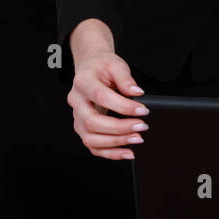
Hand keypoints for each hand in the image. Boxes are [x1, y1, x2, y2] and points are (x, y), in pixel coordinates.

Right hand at [66, 19, 147, 159]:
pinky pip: (93, 147)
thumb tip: (136, 93)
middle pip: (93, 122)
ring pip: (90, 138)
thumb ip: (126, 79)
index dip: (123, 106)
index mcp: (83, 82)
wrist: (90, 69)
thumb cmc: (102, 67)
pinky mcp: (83, 128)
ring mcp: (77, 117)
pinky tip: (127, 151)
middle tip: (141, 126)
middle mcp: (76, 101)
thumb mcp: (116, 65)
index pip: (102, 97)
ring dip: (115, 142)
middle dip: (120, 128)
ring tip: (136, 139)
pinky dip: (110, 153)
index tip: (142, 110)